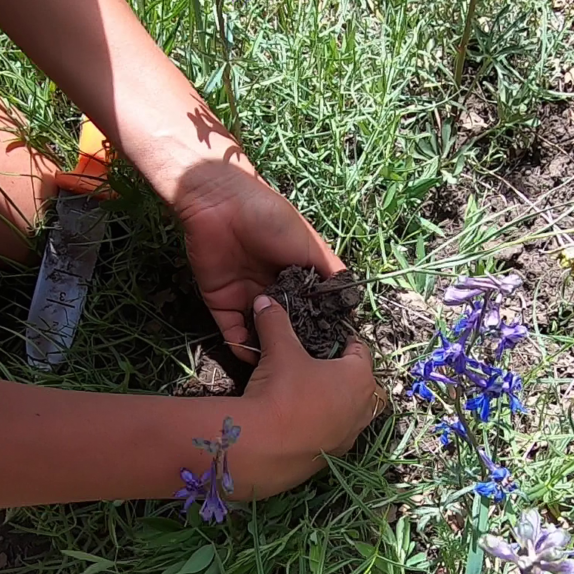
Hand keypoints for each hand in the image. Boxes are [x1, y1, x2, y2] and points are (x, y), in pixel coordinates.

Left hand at [175, 161, 344, 363]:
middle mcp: (271, 289)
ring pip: (258, 332)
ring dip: (267, 350)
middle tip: (305, 368)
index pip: (308, 308)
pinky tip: (254, 359)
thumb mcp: (310, 243)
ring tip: (280, 369)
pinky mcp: (220, 302)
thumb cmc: (271, 217)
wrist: (222, 204)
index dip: (318, 326)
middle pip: (283, 324)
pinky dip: (241, 346)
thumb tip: (352, 299)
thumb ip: (329, 271)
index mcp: (294, 274)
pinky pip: (231, 331)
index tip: (329, 349)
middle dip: (292, 344)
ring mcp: (246, 297)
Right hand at [231, 294, 381, 497]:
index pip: (361, 352)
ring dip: (341, 405)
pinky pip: (335, 436)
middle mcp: (362, 409)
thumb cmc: (281, 391)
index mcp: (358, 377)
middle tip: (331, 369)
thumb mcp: (278, 351)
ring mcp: (348, 437)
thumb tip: (264, 301)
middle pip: (368, 388)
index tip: (339, 339)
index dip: (349, 342)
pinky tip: (304, 421)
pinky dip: (326, 427)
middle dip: (353, 378)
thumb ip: (275, 323)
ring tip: (318, 396)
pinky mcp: (330, 458)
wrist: (262, 447)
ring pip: (355, 415)